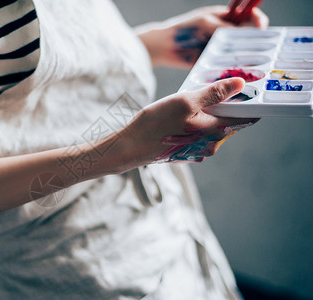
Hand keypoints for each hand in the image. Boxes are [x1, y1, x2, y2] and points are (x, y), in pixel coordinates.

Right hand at [115, 77, 256, 167]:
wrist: (130, 147)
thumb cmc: (155, 124)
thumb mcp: (184, 101)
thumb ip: (214, 93)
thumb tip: (239, 84)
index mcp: (215, 133)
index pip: (246, 117)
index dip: (249, 101)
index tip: (248, 88)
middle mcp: (210, 145)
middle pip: (228, 121)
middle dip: (224, 105)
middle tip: (212, 88)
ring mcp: (197, 150)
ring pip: (211, 127)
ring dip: (207, 114)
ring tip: (191, 101)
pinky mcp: (186, 152)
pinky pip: (198, 134)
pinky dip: (195, 123)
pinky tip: (180, 116)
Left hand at [137, 5, 268, 68]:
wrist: (164, 47)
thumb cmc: (182, 29)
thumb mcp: (204, 23)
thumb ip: (222, 26)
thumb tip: (242, 30)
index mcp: (225, 18)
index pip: (248, 17)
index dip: (257, 20)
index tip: (261, 27)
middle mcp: (225, 34)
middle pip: (247, 37)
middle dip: (255, 41)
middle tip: (261, 47)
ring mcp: (220, 49)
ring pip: (240, 53)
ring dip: (246, 58)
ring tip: (251, 61)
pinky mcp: (214, 64)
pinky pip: (227, 66)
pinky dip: (233, 70)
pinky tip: (237, 72)